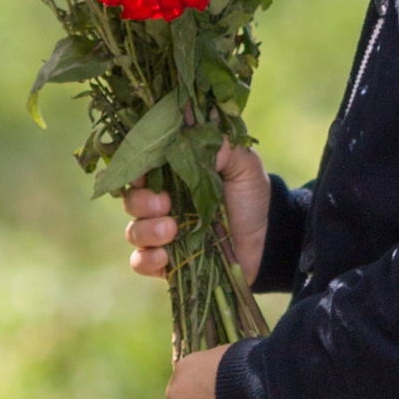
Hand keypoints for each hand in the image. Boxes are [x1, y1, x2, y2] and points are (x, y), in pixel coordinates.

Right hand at [123, 143, 268, 281]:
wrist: (268, 239)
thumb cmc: (251, 197)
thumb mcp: (243, 165)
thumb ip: (222, 147)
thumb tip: (195, 135)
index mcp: (173, 177)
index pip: (140, 170)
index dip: (136, 170)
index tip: (145, 173)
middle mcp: (161, 205)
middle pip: (130, 200)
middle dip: (141, 202)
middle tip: (165, 204)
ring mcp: (161, 235)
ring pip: (133, 232)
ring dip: (146, 231)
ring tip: (171, 230)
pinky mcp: (167, 263)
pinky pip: (140, 262)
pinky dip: (146, 260)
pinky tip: (164, 257)